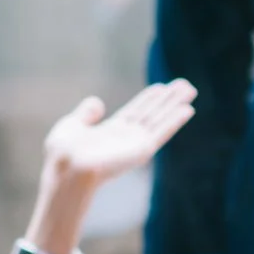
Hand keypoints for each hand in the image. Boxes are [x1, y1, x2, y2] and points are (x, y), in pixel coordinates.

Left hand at [40, 80, 196, 188]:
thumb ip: (85, 115)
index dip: (149, 98)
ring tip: (191, 89)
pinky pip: (161, 132)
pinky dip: (175, 121)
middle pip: (152, 114)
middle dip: (169, 99)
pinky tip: (188, 109)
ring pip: (160, 120)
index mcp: (110, 133)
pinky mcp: (141, 150)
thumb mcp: (71, 126)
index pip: (136, 112)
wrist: (67, 169)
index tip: (163, 87)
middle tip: (186, 84)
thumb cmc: (63, 154)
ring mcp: (135, 144)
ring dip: (176, 105)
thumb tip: (98, 102)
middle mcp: (126, 138)